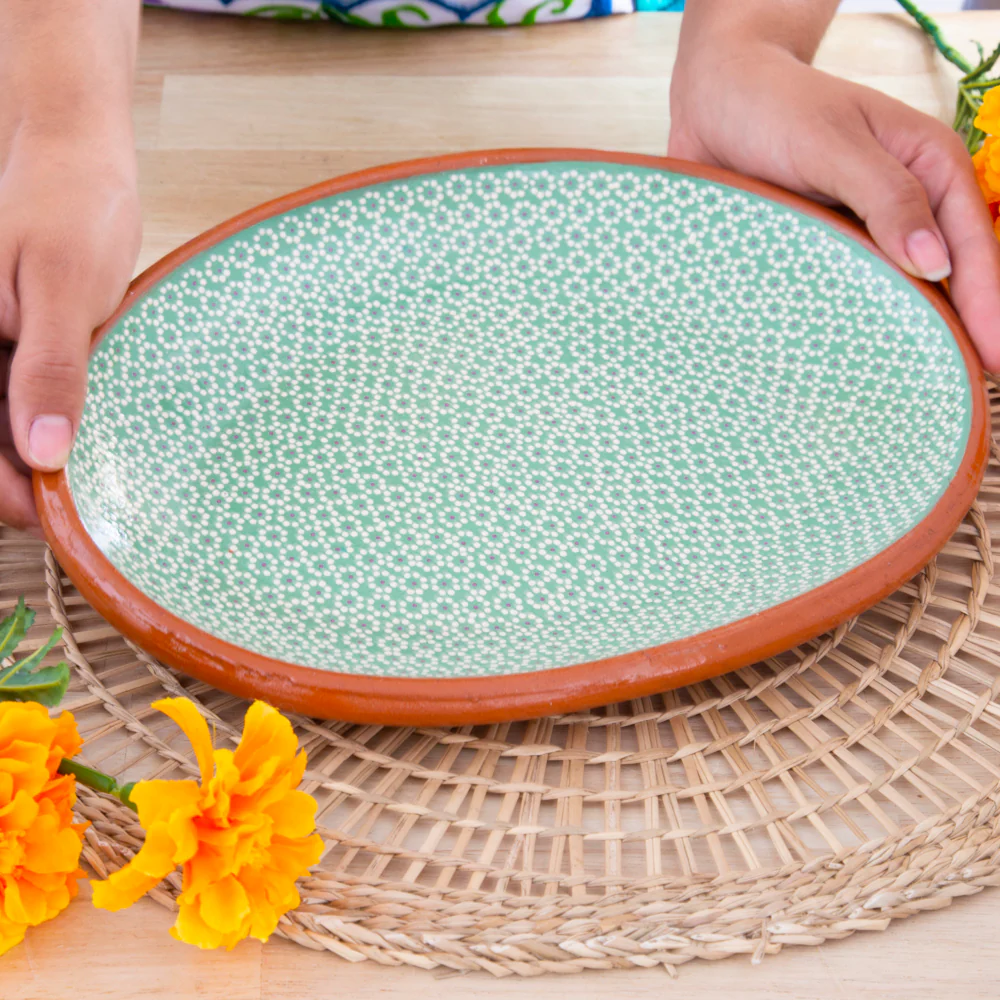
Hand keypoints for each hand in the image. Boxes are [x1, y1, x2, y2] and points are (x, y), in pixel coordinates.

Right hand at [0, 131, 139, 533]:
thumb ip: (50, 368)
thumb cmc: (69, 202)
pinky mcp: (10, 336)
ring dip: (31, 452)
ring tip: (83, 480)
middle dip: (17, 476)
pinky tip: (78, 434)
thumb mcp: (62, 285)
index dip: (0, 487)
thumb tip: (41, 450)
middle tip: (74, 508)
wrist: (76, 150)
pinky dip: (45, 417)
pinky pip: (17, 391)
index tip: (44, 517)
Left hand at [669, 39, 999, 370]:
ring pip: (898, 293)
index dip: (987, 306)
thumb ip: (885, 197)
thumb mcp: (833, 144)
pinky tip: (858, 368)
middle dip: (961, 333)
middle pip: (946, 279)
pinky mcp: (821, 251)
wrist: (712, 100)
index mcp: (930, 168)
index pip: (974, 247)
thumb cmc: (774, 107)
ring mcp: (862, 233)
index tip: (996, 360)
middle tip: (970, 392)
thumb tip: (934, 265)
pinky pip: (847, 295)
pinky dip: (858, 327)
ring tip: (923, 394)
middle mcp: (905, 205)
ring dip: (910, 338)